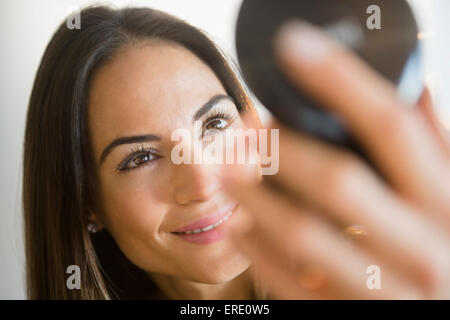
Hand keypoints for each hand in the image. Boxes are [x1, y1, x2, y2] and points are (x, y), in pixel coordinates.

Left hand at [221, 21, 449, 298]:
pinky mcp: (346, 317)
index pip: (391, 127)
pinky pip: (290, 283)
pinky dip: (257, 248)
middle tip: (244, 127)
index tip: (295, 47)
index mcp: (447, 206)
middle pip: (338, 179)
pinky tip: (240, 224)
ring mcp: (384, 291)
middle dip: (283, 147)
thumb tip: (413, 86)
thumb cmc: (445, 254)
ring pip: (302, 232)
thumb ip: (434, 147)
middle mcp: (422, 249)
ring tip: (226, 170)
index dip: (341, 81)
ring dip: (254, 194)